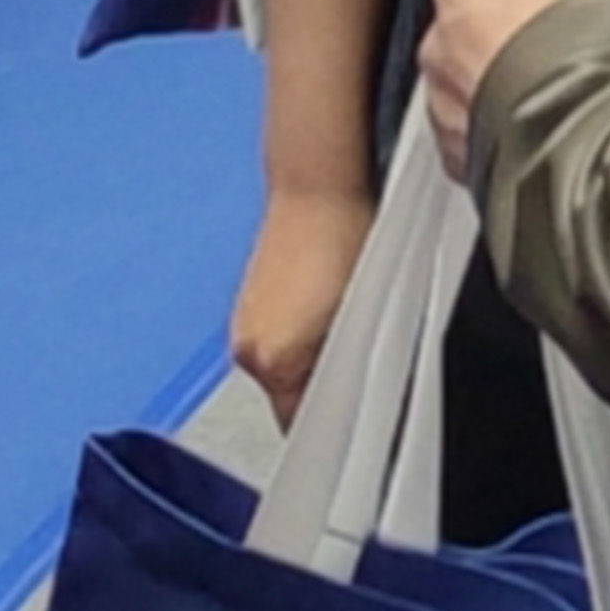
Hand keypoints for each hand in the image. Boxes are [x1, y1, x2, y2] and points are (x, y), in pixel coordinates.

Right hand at [232, 177, 372, 426]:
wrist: (318, 181)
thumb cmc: (343, 233)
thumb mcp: (362, 318)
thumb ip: (350, 372)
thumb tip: (357, 408)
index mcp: (270, 362)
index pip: (297, 426)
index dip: (332, 429)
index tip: (355, 429)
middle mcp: (248, 346)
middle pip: (291, 395)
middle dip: (325, 388)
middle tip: (360, 365)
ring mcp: (247, 320)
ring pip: (289, 362)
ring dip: (316, 354)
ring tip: (347, 323)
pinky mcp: (253, 298)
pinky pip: (283, 333)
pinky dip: (306, 328)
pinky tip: (331, 301)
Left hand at [406, 0, 609, 182]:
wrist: (582, 146)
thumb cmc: (584, 45)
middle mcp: (443, 38)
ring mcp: (448, 98)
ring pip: (461, 64)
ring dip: (492, 60)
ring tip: (538, 63)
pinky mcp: (465, 149)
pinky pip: (472, 125)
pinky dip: (498, 116)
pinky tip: (536, 116)